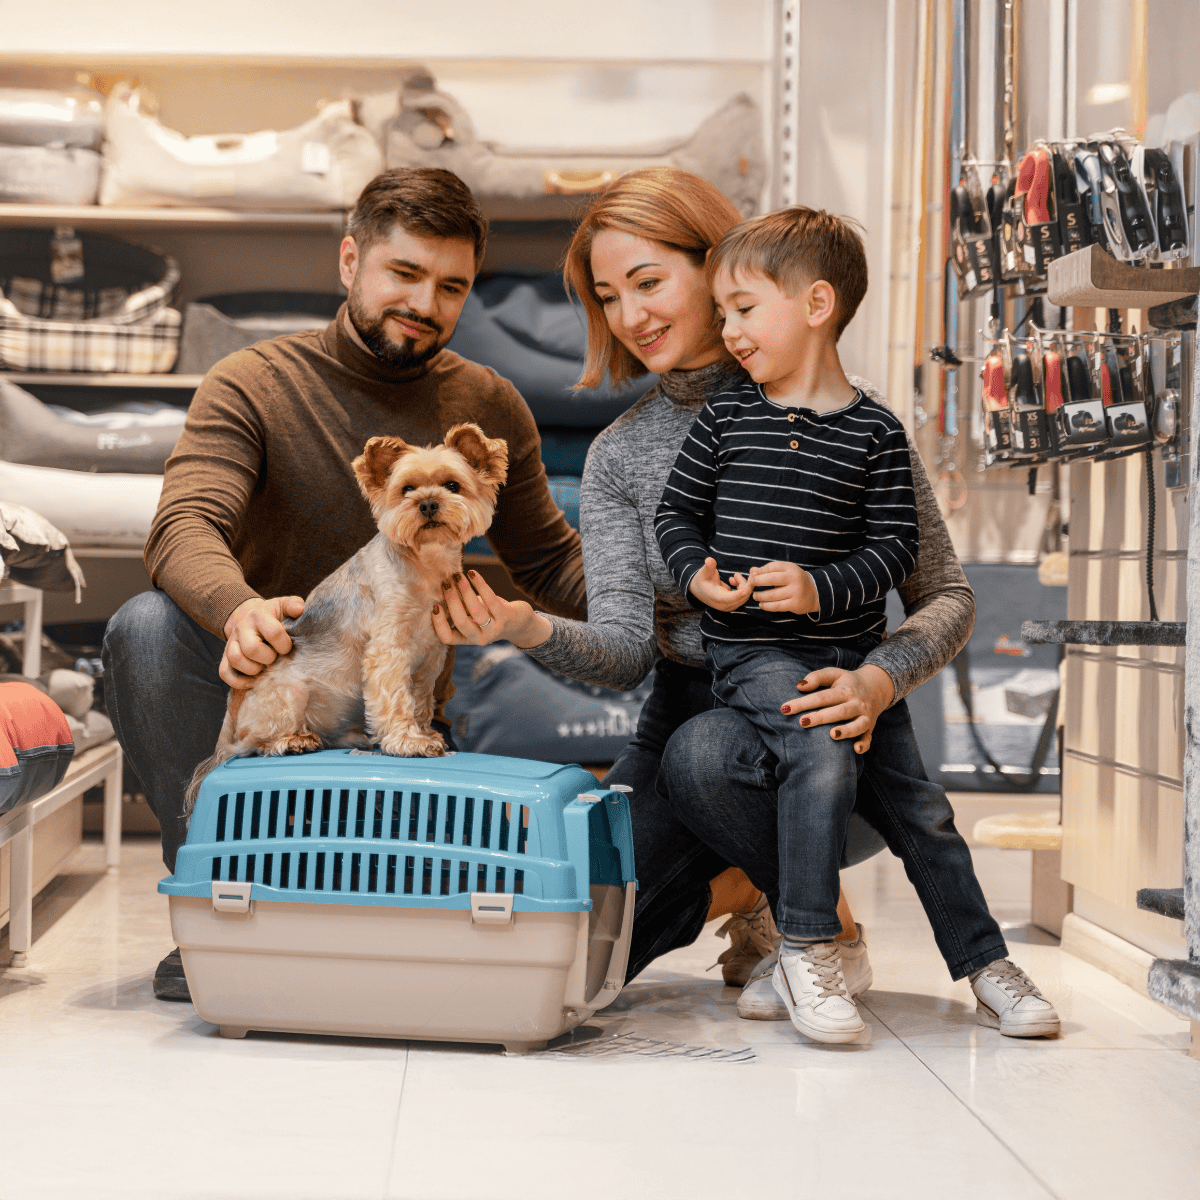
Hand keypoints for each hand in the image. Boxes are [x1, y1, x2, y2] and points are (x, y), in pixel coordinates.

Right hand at [219, 595, 304, 688]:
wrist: (252, 618)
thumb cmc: (274, 616)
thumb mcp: (284, 606)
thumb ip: (294, 604)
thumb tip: (299, 610)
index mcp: (258, 615)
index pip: (274, 633)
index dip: (285, 645)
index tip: (287, 647)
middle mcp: (242, 628)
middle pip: (252, 649)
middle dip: (268, 658)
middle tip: (275, 657)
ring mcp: (231, 642)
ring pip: (236, 659)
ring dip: (253, 669)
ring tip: (264, 667)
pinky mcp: (225, 657)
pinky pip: (225, 673)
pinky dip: (239, 681)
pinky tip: (254, 680)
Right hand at [431, 569, 551, 648]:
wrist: (519, 623)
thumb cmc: (489, 615)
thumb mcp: (472, 616)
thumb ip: (458, 608)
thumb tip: (442, 587)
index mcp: (467, 639)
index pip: (447, 638)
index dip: (438, 623)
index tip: (434, 605)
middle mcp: (480, 638)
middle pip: (461, 622)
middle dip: (451, 600)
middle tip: (445, 583)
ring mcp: (494, 629)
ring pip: (475, 610)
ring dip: (464, 590)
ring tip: (457, 576)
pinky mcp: (506, 617)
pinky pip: (491, 599)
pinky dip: (480, 584)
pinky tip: (472, 574)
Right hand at [688, 557, 751, 611]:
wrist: (700, 589)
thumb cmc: (702, 579)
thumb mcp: (704, 572)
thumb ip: (708, 566)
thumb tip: (709, 560)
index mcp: (715, 597)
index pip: (728, 598)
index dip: (738, 595)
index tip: (747, 590)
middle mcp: (723, 605)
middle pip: (741, 597)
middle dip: (747, 584)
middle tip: (752, 572)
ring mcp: (730, 606)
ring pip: (745, 596)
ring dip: (745, 584)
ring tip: (735, 575)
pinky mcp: (734, 604)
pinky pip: (744, 596)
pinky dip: (743, 586)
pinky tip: (735, 580)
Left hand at [749, 560, 818, 614]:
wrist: (815, 593)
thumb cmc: (795, 580)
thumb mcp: (785, 571)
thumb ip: (769, 570)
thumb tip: (752, 570)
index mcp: (792, 568)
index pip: (772, 567)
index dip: (760, 571)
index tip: (752, 575)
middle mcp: (794, 579)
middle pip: (771, 579)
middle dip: (757, 581)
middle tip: (750, 584)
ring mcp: (795, 592)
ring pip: (772, 595)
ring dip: (760, 596)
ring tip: (755, 596)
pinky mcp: (795, 604)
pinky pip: (776, 606)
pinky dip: (766, 606)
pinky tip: (761, 605)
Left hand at [780, 663, 894, 753]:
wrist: (877, 687)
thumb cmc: (847, 682)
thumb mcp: (834, 674)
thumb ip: (817, 677)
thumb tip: (799, 686)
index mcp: (845, 690)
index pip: (822, 697)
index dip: (803, 702)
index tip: (785, 709)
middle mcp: (856, 703)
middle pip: (839, 711)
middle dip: (821, 717)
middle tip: (802, 722)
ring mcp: (864, 716)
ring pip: (857, 724)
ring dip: (846, 730)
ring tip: (831, 735)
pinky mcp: (870, 728)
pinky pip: (868, 738)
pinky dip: (864, 745)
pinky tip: (855, 750)